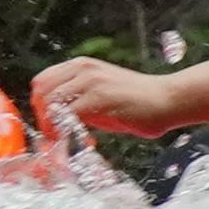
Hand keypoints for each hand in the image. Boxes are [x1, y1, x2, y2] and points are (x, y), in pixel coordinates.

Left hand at [31, 56, 174, 143]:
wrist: (167, 99)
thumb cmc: (138, 102)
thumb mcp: (102, 95)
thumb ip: (80, 102)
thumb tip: (58, 121)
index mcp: (81, 66)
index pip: (43, 81)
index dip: (41, 106)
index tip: (50, 126)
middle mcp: (82, 69)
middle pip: (40, 90)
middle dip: (42, 117)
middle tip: (55, 136)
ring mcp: (90, 82)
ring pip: (49, 102)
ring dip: (52, 126)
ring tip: (66, 142)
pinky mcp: (98, 98)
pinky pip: (67, 115)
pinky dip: (66, 132)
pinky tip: (82, 141)